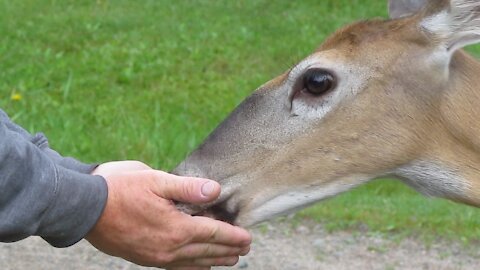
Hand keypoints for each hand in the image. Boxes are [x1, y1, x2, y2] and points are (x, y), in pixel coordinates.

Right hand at [86, 163, 251, 268]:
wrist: (83, 209)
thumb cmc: (119, 189)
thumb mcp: (156, 180)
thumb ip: (188, 188)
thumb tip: (215, 190)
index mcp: (176, 228)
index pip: (214, 234)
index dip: (233, 236)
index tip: (248, 238)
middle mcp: (169, 248)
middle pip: (207, 252)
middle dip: (228, 251)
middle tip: (245, 249)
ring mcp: (156, 256)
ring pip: (193, 263)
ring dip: (214, 261)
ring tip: (229, 260)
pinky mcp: (145, 258)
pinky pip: (176, 267)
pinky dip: (193, 266)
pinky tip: (198, 265)